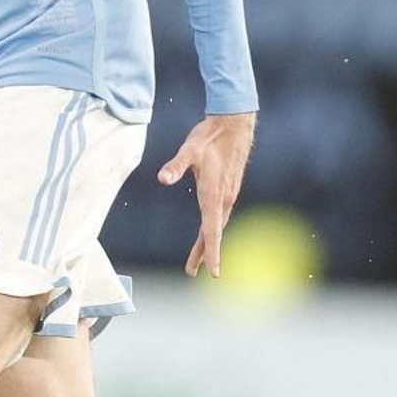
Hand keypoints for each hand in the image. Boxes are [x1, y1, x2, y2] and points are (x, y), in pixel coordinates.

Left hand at [158, 113, 255, 277]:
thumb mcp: (189, 148)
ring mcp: (228, 194)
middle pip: (214, 232)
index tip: (214, 272)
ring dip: (209, 242)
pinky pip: (220, 215)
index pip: (212, 230)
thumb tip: (162, 179)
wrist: (234, 124)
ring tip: (200, 260)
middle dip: (205, 253)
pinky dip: (214, 228)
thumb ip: (175, 165)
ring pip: (218, 224)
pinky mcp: (228, 188)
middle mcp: (223, 198)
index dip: (212, 252)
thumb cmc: (209, 136)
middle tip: (192, 271)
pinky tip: (209, 232)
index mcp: (214, 194)